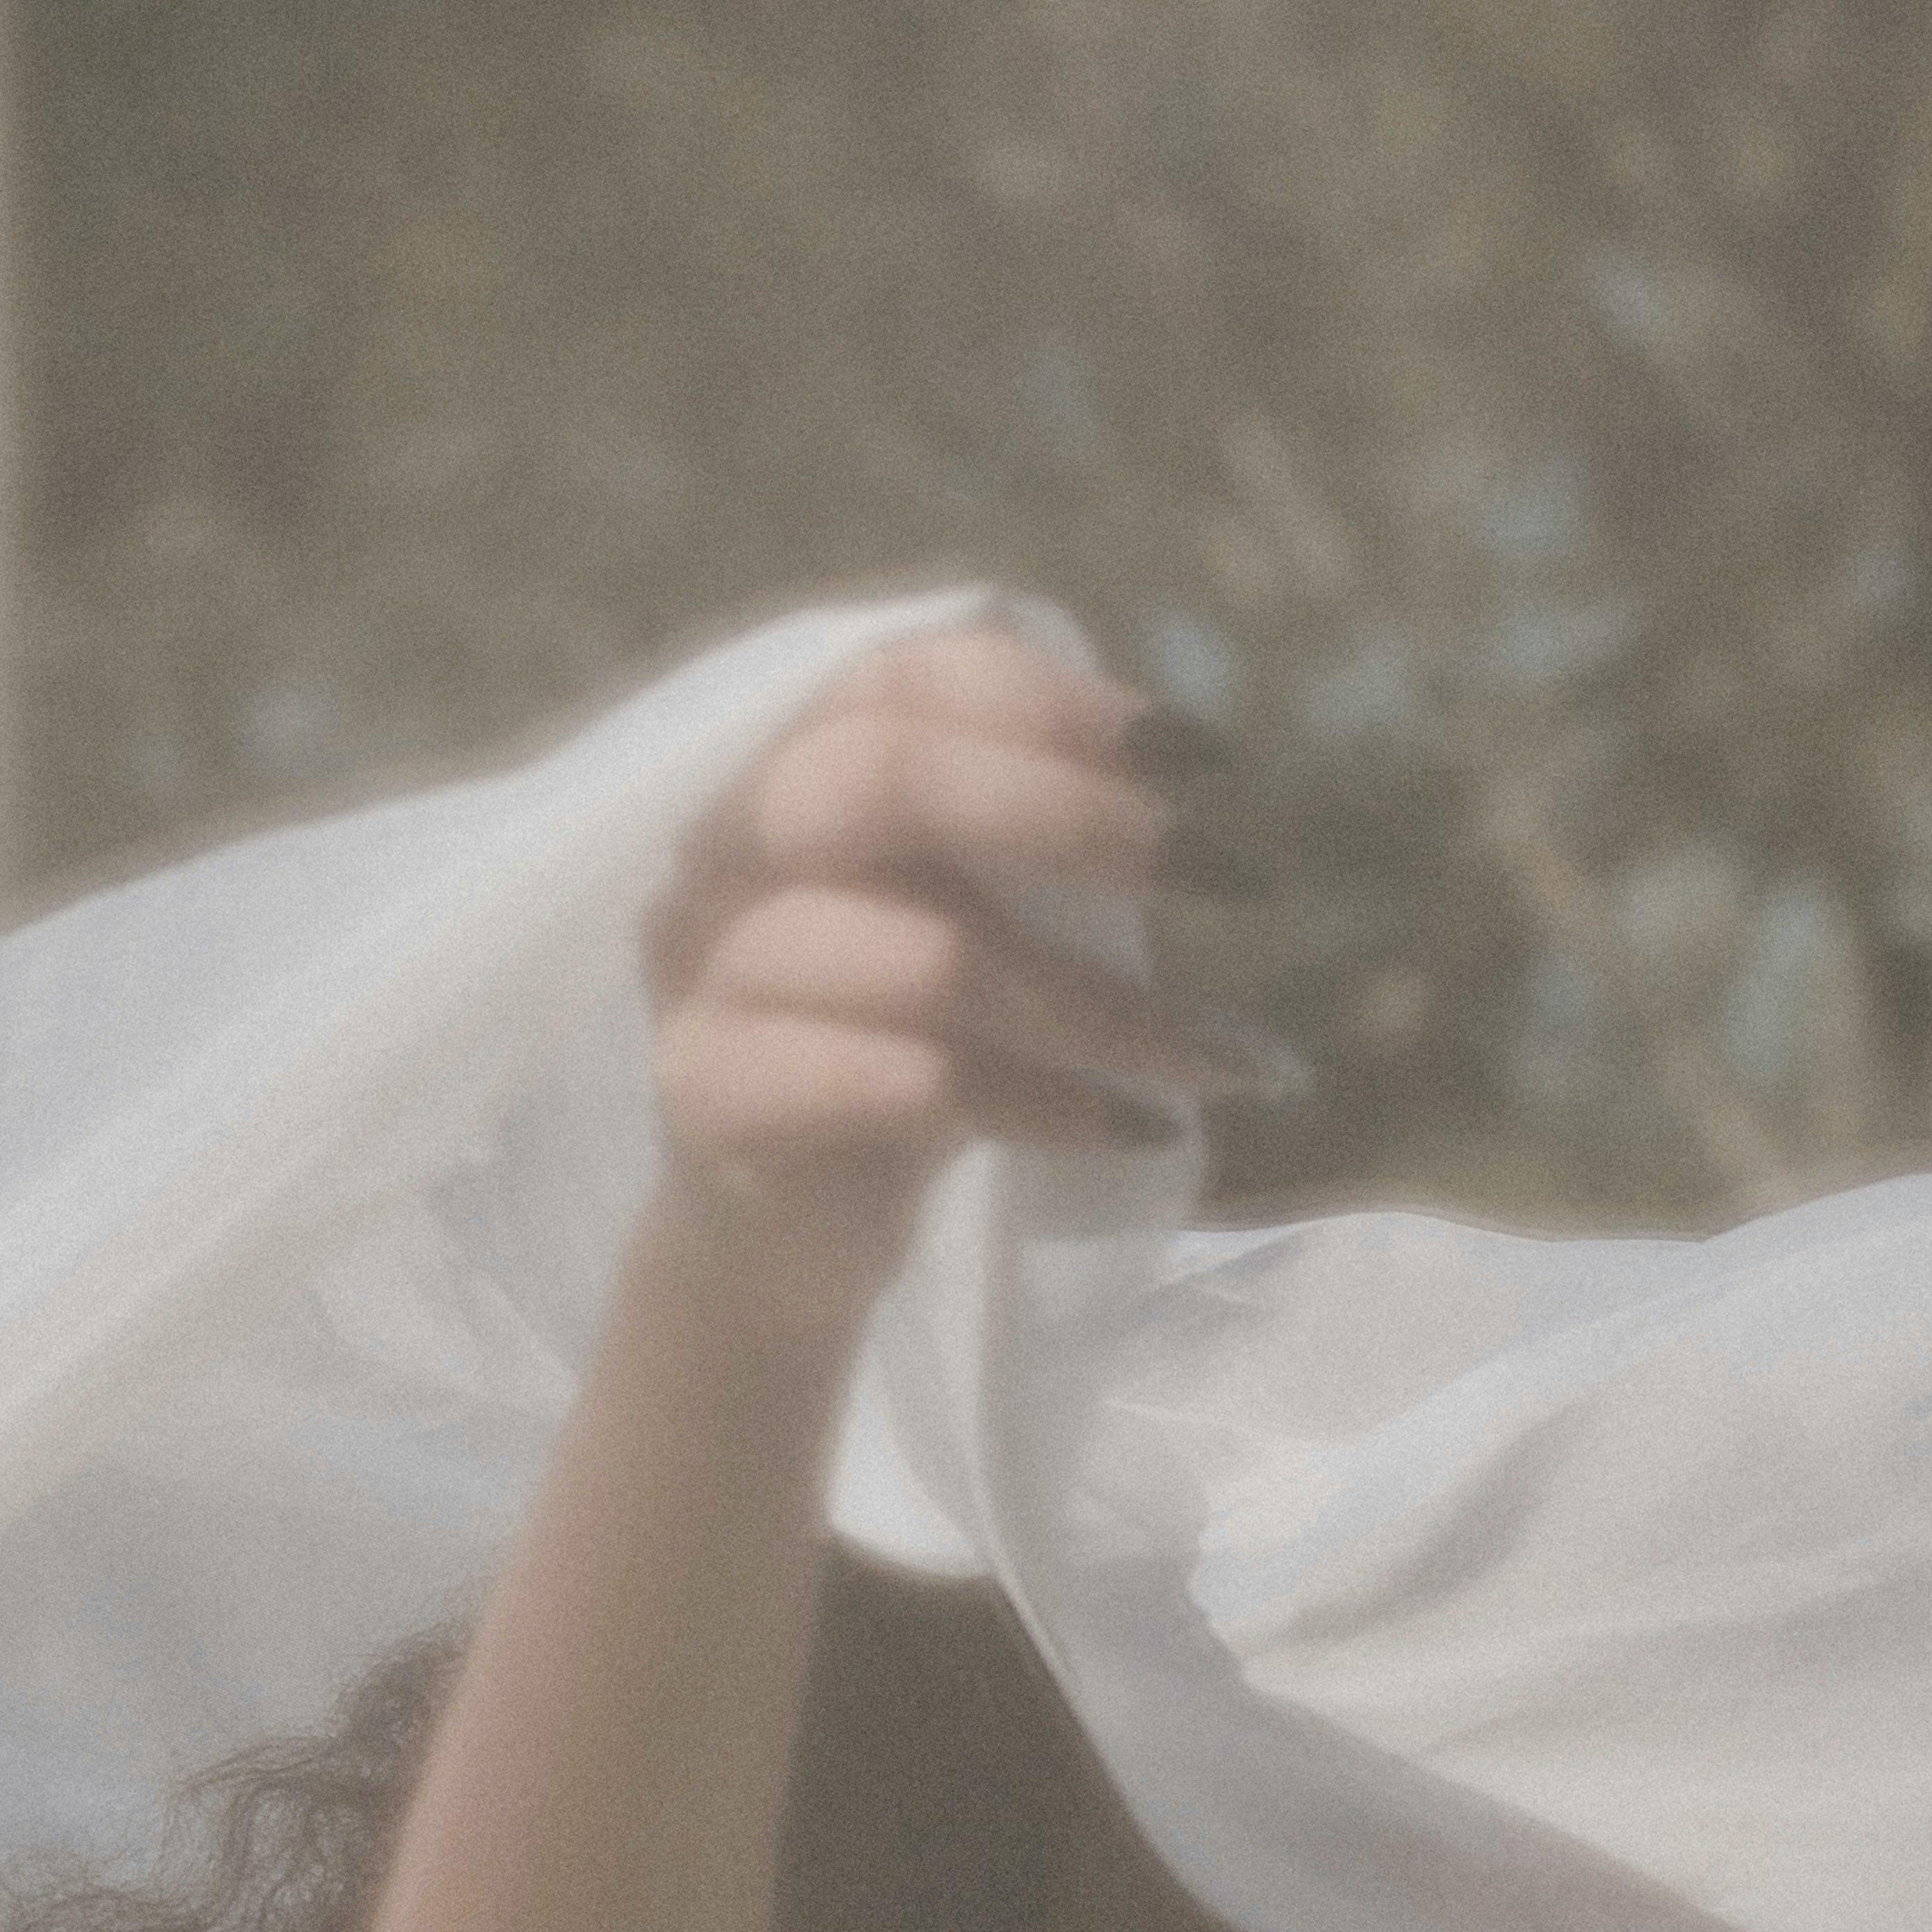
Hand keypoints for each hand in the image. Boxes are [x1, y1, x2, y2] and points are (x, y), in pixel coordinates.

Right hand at [636, 619, 1276, 1348]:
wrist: (769, 1249)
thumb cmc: (888, 1062)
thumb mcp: (961, 929)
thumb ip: (1022, 846)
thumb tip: (1192, 797)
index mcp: (782, 772)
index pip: (904, 681)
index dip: (1055, 704)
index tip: (1206, 762)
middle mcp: (722, 851)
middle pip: (885, 778)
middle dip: (1077, 817)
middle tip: (1229, 874)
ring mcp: (702, 975)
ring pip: (923, 956)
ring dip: (1102, 1009)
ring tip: (1222, 1056)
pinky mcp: (712, 1098)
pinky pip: (907, 1084)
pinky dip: (1044, 1106)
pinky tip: (1136, 1130)